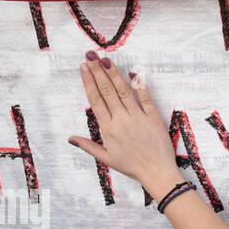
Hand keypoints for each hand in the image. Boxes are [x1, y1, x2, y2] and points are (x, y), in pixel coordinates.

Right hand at [67, 54, 183, 198]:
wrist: (157, 173)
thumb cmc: (132, 167)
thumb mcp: (107, 158)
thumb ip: (88, 146)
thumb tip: (70, 138)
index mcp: (108, 129)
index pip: (96, 100)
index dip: (89, 82)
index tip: (83, 67)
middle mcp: (122, 120)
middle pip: (107, 91)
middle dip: (97, 71)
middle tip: (90, 55)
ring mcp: (138, 117)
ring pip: (123, 90)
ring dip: (114, 73)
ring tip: (105, 59)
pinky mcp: (154, 117)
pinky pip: (146, 98)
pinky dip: (140, 85)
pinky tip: (133, 72)